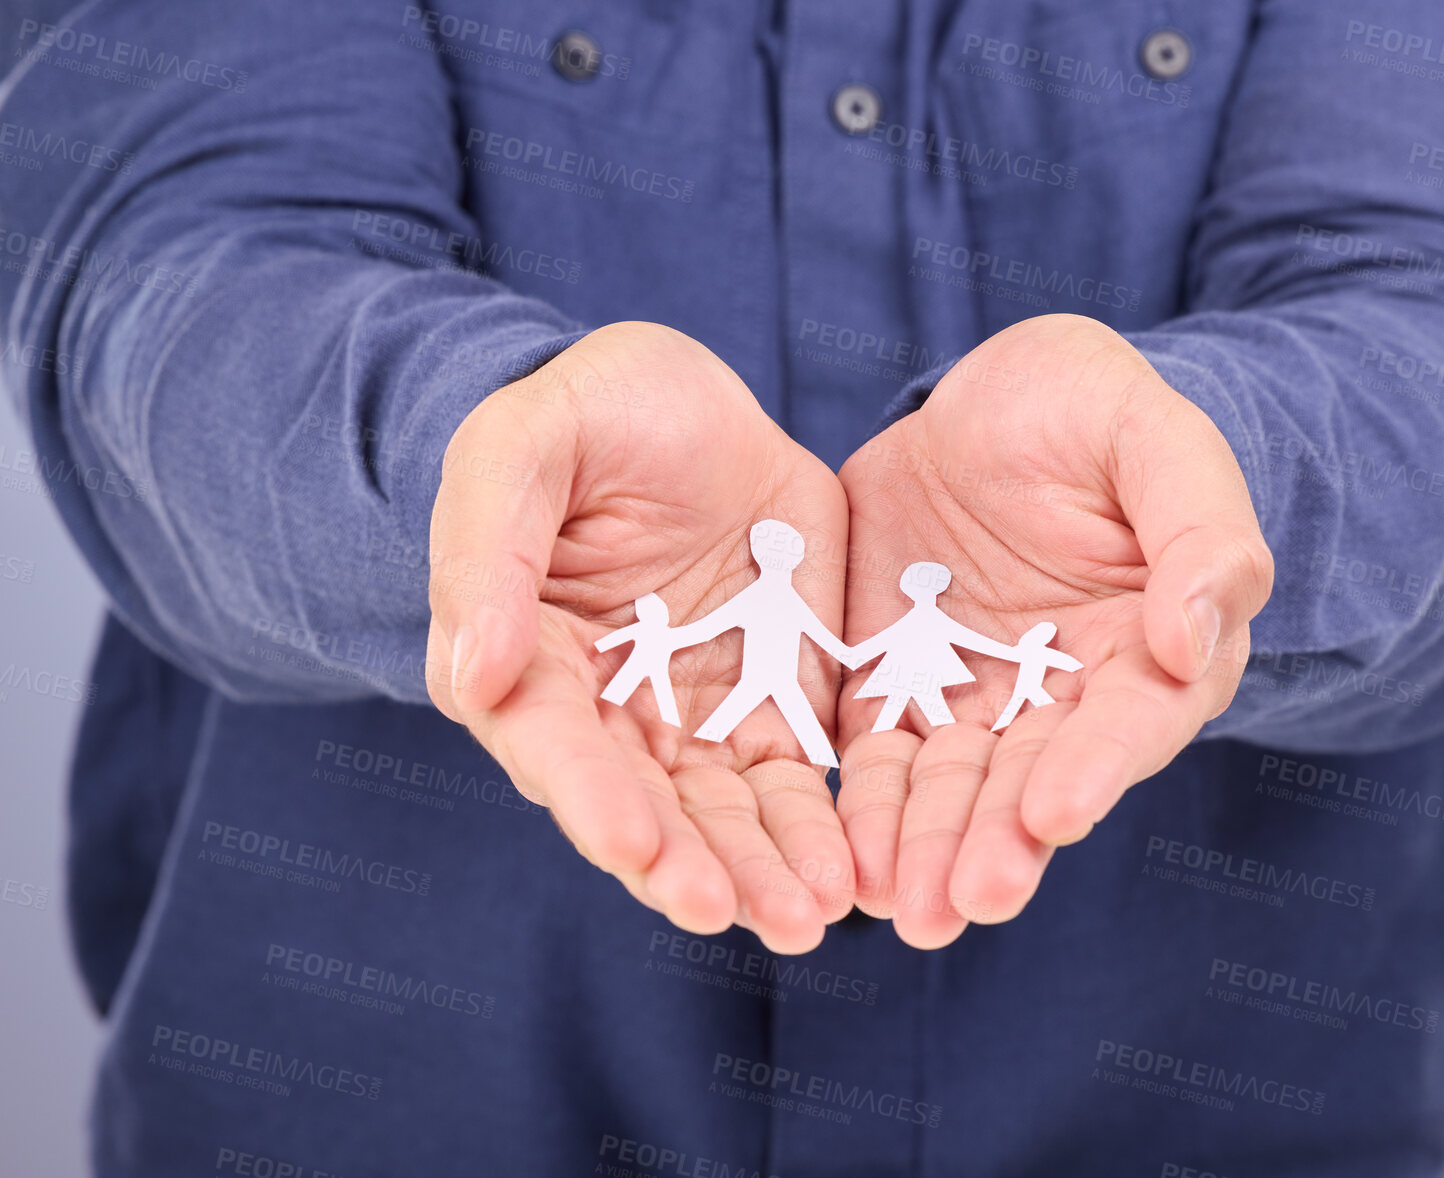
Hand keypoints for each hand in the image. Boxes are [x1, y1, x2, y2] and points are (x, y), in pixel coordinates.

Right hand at [426, 322, 853, 953]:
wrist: (683, 401)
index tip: (635, 845)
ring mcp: (696, 718)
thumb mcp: (521, 448)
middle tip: (730, 913)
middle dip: (687, 866)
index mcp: (530, 662)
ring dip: (760, 873)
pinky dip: (822, 834)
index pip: (554, 745)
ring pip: (726, 818)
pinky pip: (797, 786)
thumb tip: (478, 675)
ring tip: (806, 918)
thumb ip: (488, 553)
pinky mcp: (775, 708)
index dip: (592, 798)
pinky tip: (854, 875)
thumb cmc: (583, 415)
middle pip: (646, 808)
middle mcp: (609, 715)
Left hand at [835, 314, 1273, 946]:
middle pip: (1031, 782)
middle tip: (964, 902)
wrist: (987, 404)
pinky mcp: (893, 690)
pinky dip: (859, 811)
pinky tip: (842, 861)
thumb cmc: (1093, 412)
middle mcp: (1061, 698)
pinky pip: (874, 758)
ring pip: (949, 789)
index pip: (1128, 722)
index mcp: (1147, 650)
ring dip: (926, 850)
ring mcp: (972, 699)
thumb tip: (1195, 639)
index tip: (1058, 814)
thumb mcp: (1155, 440)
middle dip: (997, 843)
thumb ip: (1198, 533)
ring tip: (902, 909)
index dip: (1096, 767)